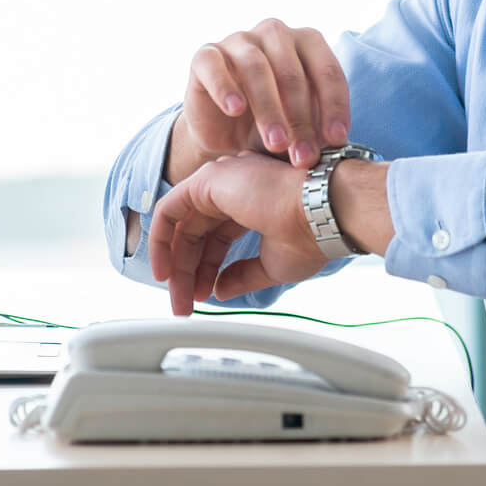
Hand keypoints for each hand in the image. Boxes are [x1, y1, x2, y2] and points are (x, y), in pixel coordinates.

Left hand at [147, 152, 324, 315]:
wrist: (324, 215)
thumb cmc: (312, 235)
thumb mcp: (271, 265)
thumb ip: (242, 275)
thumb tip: (220, 289)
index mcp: (251, 203)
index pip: (216, 238)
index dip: (207, 270)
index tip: (203, 296)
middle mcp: (233, 187)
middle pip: (196, 233)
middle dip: (188, 273)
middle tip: (185, 304)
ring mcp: (220, 181)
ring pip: (181, 225)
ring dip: (175, 264)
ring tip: (177, 298)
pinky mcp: (207, 180)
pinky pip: (169, 211)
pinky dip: (161, 240)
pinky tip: (164, 270)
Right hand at [181, 19, 349, 171]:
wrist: (225, 137)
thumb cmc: (272, 125)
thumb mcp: (302, 127)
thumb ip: (320, 128)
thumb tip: (339, 143)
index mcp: (306, 43)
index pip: (327, 70)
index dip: (334, 106)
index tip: (335, 141)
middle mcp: (274, 34)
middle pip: (292, 71)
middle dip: (301, 117)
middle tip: (303, 154)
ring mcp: (238, 41)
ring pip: (256, 67)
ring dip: (269, 108)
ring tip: (276, 142)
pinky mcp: (205, 55)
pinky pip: (214, 64)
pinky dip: (225, 86)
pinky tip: (235, 110)